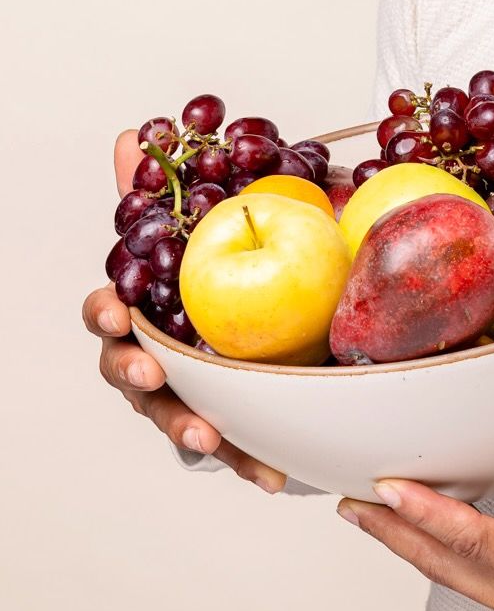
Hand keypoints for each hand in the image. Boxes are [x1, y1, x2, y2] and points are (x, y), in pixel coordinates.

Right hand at [83, 128, 287, 492]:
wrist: (254, 316)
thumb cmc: (207, 271)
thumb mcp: (188, 224)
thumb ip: (157, 189)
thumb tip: (131, 136)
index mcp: (139, 310)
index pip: (105, 311)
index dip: (104, 314)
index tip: (115, 315)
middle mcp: (149, 355)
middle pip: (125, 371)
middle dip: (135, 376)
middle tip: (152, 375)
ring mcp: (182, 392)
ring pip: (173, 414)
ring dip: (187, 426)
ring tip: (209, 434)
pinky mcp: (222, 419)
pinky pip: (232, 443)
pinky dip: (247, 459)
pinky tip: (272, 474)